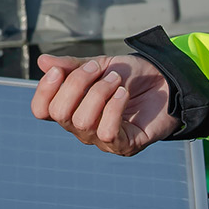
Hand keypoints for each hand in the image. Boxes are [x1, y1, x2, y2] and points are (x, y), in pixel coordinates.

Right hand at [31, 53, 178, 155]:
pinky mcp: (124, 146)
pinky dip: (114, 108)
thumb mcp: (99, 65)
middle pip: (61, 113)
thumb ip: (72, 66)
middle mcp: (81, 128)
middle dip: (77, 84)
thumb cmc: (131, 75)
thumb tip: (42, 62)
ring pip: (83, 122)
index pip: (41, 110)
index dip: (44, 91)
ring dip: (100, 93)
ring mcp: (101, 140)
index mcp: (72, 107)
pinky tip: (123, 94)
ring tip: (116, 80)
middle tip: (97, 69)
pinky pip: (107, 132)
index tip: (58, 71)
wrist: (166, 80)